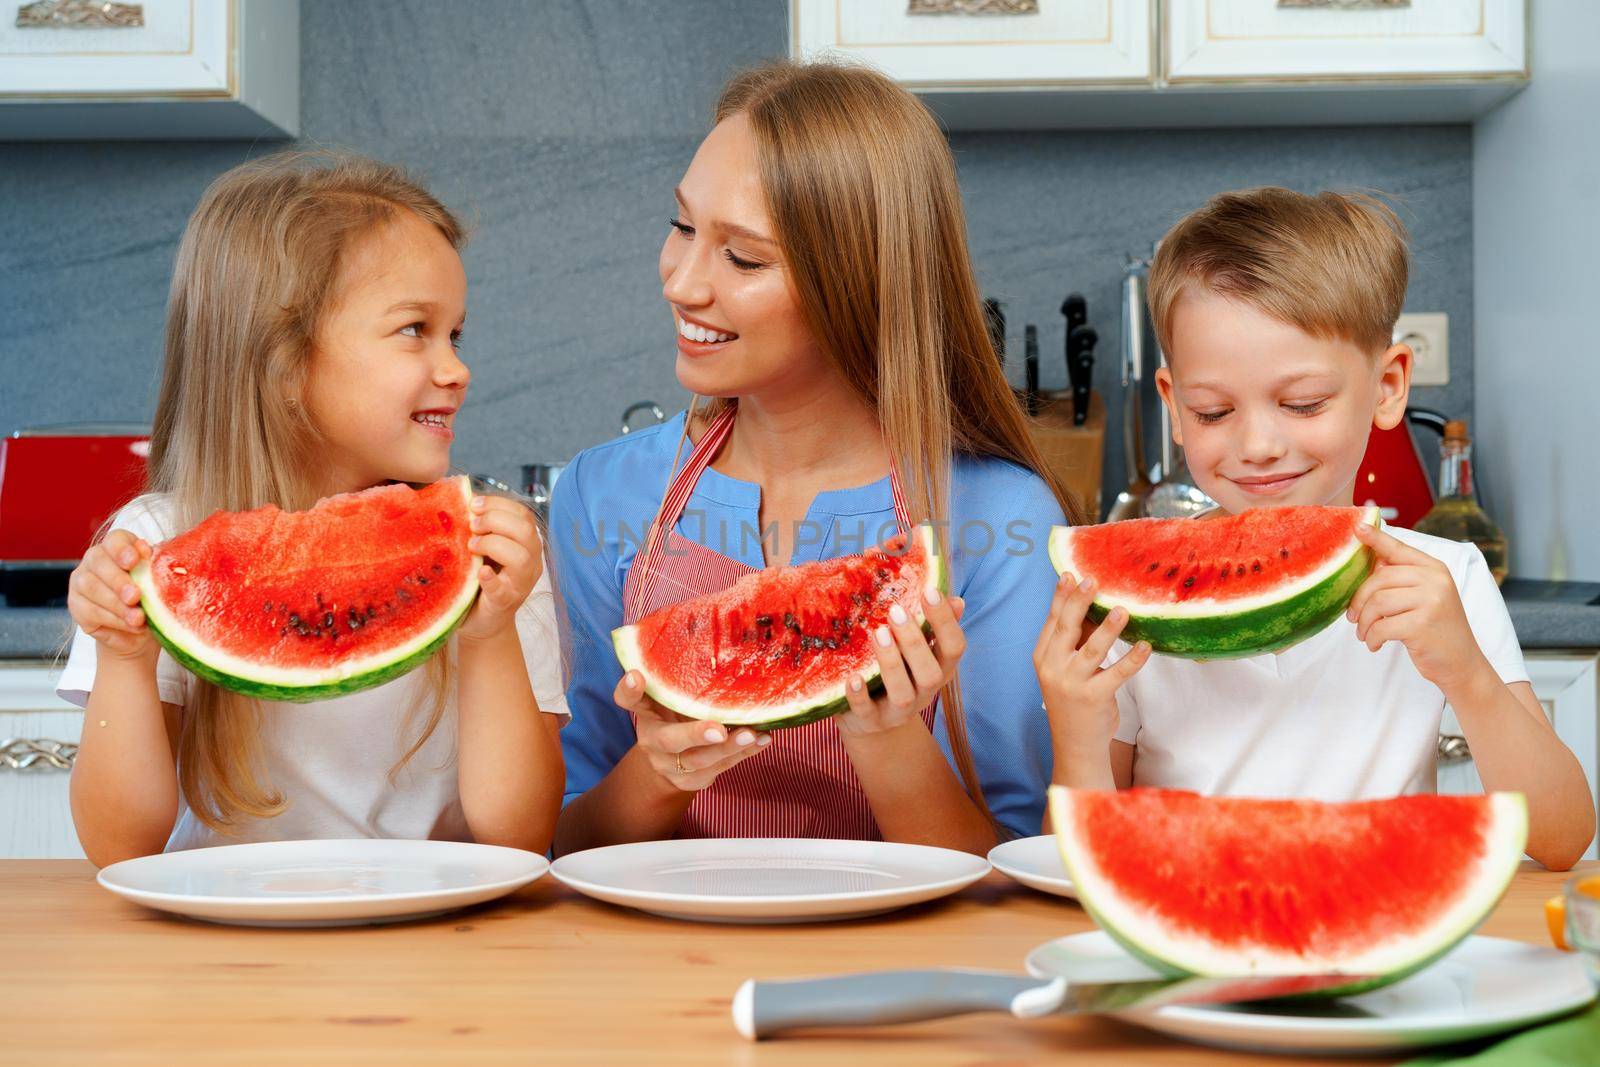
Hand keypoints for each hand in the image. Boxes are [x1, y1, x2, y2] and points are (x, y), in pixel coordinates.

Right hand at [67, 530, 157, 661]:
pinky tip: (132, 625)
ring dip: (118, 605)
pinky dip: (115, 619)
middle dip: (119, 580)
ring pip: (92, 588)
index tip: (134, 561)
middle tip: (136, 596)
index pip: (115, 539)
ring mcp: (81, 582)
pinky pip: (90, 610)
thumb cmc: (152, 596)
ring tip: (139, 618)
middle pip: (99, 562)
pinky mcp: (76, 605)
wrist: (140, 627)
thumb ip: (153, 566)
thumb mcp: (158, 582)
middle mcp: (95, 560)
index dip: (123, 549)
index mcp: (117, 547)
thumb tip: (147, 552)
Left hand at [458, 495, 544, 643]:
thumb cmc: (480, 579)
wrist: (481, 621)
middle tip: (472, 525)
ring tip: (471, 546)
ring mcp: (521, 584)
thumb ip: (481, 528)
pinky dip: (491, 579)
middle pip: (526, 531)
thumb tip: (463, 501)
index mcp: (527, 544)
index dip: (500, 504)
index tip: (473, 504)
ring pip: (521, 557)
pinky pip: (503, 590)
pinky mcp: (505, 603)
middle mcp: (531, 562)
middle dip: (496, 521)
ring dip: (494, 544)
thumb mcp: (484, 549)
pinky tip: (480, 571)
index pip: (523, 515)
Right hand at [616, 671, 770, 791]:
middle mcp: (652, 740)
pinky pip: (719, 769)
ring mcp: (671, 764)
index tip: (636, 675)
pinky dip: (744, 754)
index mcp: (645, 712)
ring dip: (728, 748)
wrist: (670, 761)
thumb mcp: (672, 696)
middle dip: (694, 735)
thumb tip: (722, 639)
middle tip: (719, 730)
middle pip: (668, 740)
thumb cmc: (677, 714)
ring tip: (751, 734)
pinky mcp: (691, 780)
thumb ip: (681, 679)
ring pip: (699, 760)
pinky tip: (762, 740)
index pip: (627, 700)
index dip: (628, 690)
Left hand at [837, 588, 965, 737]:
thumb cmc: (897, 671)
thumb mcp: (914, 648)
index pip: (954, 648)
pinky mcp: (870, 722)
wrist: (871, 720)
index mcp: (939, 669)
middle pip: (930, 674)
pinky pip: (866, 712)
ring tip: (878, 633)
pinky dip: (859, 696)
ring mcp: (898, 711)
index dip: (945, 621)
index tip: (929, 591)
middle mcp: (924, 692)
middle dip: (914, 642)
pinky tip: (853, 677)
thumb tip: (952, 597)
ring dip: (892, 663)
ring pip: (903, 694)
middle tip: (896, 610)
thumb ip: (929, 622)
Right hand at [1033, 573, 1149, 749]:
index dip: (1061, 597)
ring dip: (1108, 628)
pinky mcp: (1094, 698)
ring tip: (1123, 610)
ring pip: (1092, 650)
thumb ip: (1077, 642)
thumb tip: (1096, 608)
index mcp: (1043, 657)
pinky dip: (1132, 660)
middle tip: (1092, 581)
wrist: (1075, 744)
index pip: (1053, 621)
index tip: (1071, 574)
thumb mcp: (1067, 669)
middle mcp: (1054, 668)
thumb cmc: (1074, 700)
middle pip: (1067, 629)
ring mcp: (1072, 684)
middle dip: (1079, 602)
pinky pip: (1116, 674)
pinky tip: (1145, 646)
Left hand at [1347, 524, 1487, 691]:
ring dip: (1363, 622)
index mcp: (1434, 569)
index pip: (1398, 548)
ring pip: (1376, 603)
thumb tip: (1368, 562)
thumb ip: (1403, 579)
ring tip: (1364, 633)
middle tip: (1353, 617)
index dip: (1375, 538)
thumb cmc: (1436, 630)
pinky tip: (1374, 644)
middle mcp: (1435, 580)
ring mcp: (1431, 601)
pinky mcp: (1422, 624)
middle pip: (1378, 579)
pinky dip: (1371, 638)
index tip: (1357, 528)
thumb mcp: (1426, 597)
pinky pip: (1381, 626)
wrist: (1462, 663)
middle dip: (1358, 600)